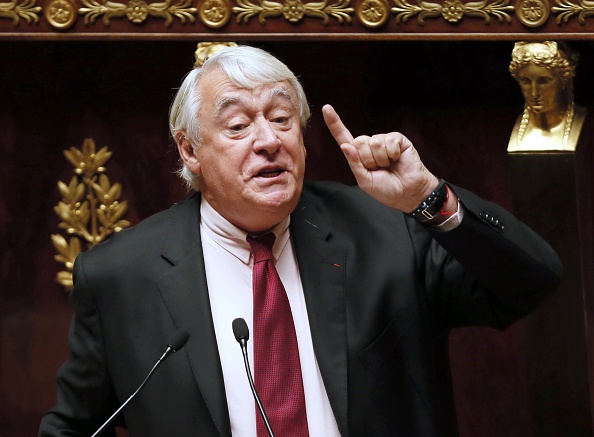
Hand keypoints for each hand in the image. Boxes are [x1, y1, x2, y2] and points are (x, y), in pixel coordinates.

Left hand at [322, 104, 438, 212]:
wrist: (408, 193)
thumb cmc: (386, 189)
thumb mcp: (365, 181)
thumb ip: (354, 164)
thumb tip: (345, 145)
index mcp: (358, 155)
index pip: (343, 137)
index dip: (334, 123)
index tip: (326, 108)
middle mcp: (369, 145)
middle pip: (359, 142)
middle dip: (368, 159)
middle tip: (379, 169)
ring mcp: (383, 140)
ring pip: (374, 142)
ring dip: (381, 159)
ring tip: (389, 165)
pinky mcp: (397, 139)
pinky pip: (389, 141)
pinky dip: (392, 154)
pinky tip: (397, 159)